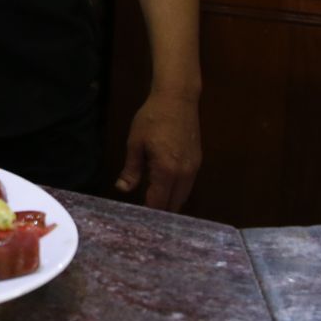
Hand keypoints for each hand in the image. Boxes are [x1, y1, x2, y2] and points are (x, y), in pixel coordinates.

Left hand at [115, 90, 200, 211]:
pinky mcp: (197, 163)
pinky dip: (176, 193)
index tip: (137, 221)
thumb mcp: (135, 142)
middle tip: (144, 219)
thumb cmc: (152, 118)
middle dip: (160, 213)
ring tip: (153, 208)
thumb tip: (122, 189)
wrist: (178, 99)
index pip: (158, 203)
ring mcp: (194, 169)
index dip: (148, 214)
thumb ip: (131, 169)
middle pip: (174, 205)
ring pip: (183, 197)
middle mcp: (184, 175)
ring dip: (169, 204)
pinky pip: (187, 186)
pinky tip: (165, 191)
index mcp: (167, 171)